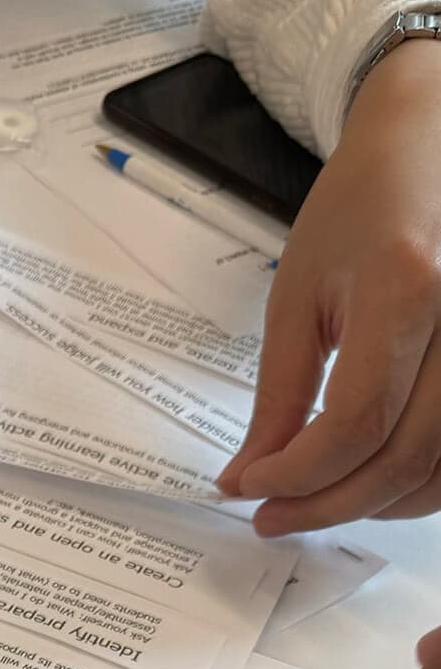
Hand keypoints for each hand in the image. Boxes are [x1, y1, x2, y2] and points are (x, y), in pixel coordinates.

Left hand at [219, 40, 440, 533]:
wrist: (431, 148)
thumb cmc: (357, 211)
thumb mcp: (296, 293)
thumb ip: (278, 392)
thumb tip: (251, 476)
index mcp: (405, 290)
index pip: (356, 421)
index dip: (299, 473)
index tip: (247, 491)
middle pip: (410, 455)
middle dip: (331, 503)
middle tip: (271, 519)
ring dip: (380, 504)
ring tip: (313, 504)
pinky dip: (423, 481)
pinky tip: (372, 482)